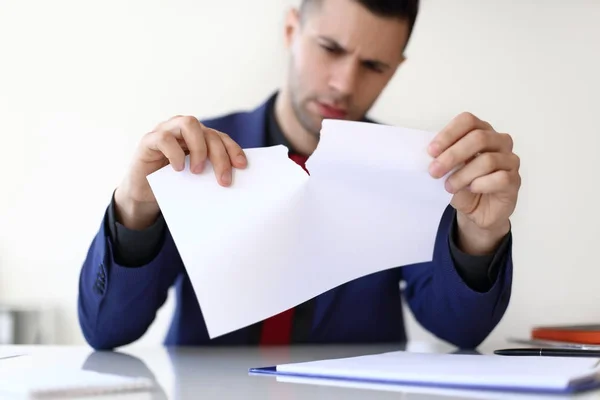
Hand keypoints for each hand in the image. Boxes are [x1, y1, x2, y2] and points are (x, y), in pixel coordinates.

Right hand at [114, 115, 246, 229]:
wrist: (143, 193)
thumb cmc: (173, 184)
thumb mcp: (196, 179)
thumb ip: (210, 173)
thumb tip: (230, 180)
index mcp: (199, 137)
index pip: (221, 137)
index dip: (233, 149)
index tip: (242, 166)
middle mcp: (184, 129)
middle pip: (208, 133)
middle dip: (219, 156)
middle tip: (223, 180)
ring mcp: (166, 131)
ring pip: (189, 124)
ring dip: (198, 148)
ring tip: (197, 171)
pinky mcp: (149, 140)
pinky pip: (164, 138)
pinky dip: (175, 153)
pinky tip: (179, 169)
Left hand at [427, 112, 520, 254]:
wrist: (478, 211)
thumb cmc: (464, 186)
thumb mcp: (448, 171)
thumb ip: (443, 159)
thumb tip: (431, 157)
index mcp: (481, 131)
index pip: (468, 121)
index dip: (449, 134)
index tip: (431, 151)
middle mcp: (499, 142)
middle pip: (478, 138)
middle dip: (452, 155)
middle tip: (434, 171)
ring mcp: (510, 160)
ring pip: (488, 160)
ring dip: (463, 175)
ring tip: (449, 186)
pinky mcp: (514, 180)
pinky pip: (500, 178)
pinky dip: (481, 184)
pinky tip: (471, 189)